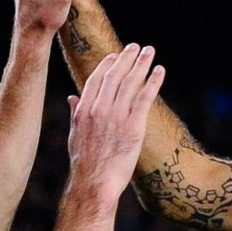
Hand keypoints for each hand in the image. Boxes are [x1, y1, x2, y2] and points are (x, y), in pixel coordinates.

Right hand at [66, 45, 163, 200]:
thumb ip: (75, 113)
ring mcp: (116, 116)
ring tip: (150, 52)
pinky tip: (160, 71)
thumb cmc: (85, 164)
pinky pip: (145, 98)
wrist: (94, 184)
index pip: (96, 80)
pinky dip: (153, 81)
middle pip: (115, 76)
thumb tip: (72, 97)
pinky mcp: (133, 126)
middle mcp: (99, 109)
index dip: (107, 65)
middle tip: (136, 47)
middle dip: (126, 58)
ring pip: (131, 82)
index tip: (116, 55)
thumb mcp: (74, 135)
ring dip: (142, 64)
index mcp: (83, 110)